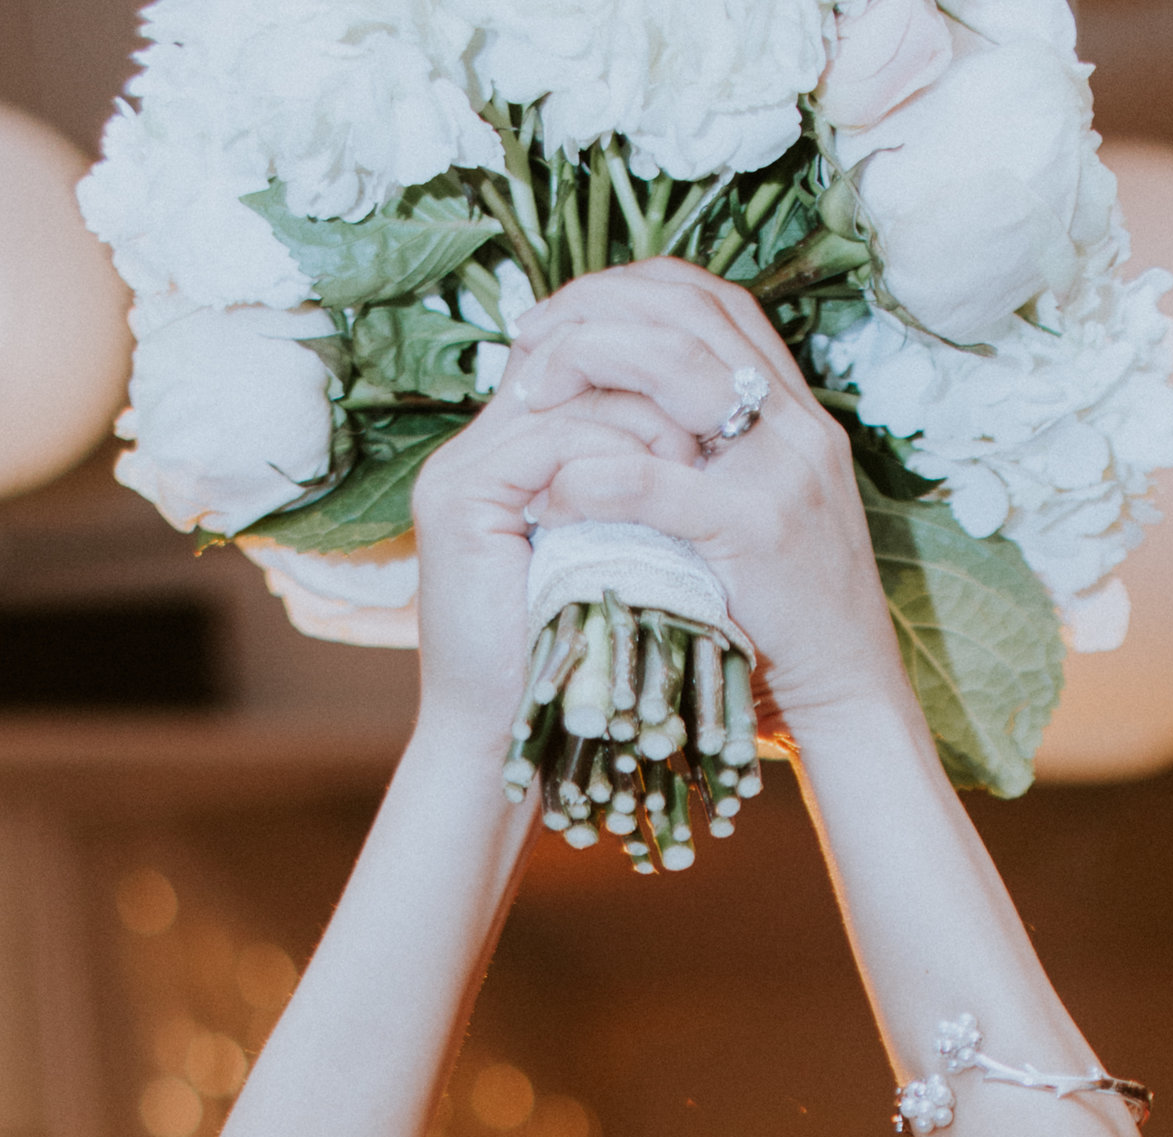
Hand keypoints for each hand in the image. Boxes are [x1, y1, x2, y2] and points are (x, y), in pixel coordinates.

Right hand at [409, 372, 694, 756]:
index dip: (648, 372)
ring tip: (692, 460)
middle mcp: (475, 450)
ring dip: (644, 417)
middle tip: (712, 421)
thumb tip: (702, 441)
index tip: (711, 411)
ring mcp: (460, 471)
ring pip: (567, 393)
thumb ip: (632, 495)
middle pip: (570, 361)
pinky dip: (615, 457)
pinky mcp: (459, 499)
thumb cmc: (572, 662)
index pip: (578, 370)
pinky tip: (660, 483)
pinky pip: (553, 441)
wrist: (503, 739)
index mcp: (508, 457)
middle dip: (650, 378)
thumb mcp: (614, 556)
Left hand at [502, 260, 910, 744]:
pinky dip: (591, 477)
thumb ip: (722, 455)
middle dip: (593, 310)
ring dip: (586, 365)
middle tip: (528, 343)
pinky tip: (552, 495)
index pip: (711, 299)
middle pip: (685, 312)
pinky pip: (654, 479)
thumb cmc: (791, 611)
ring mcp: (781, 471)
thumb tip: (635, 415)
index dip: (629, 287)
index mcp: (797, 408)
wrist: (848, 687)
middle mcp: (796, 422)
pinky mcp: (754, 530)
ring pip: (672, 366)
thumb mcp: (769, 506)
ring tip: (529, 402)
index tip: (565, 311)